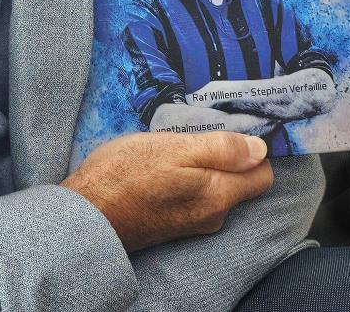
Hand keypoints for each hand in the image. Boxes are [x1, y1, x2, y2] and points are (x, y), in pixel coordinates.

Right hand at [61, 130, 272, 251]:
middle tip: (199, 128)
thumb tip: (261, 150)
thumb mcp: (174, 149)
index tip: (236, 125)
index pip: (262, 175)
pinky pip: (196, 196)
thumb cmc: (126, 173)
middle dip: (228, 155)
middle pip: (240, 182)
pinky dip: (189, 178)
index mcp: (218, 196)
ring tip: (178, 143)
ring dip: (205, 166)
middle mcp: (212, 217)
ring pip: (216, 187)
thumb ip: (220, 150)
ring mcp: (192, 224)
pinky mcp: (173, 224)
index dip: (255, 148)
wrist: (86, 212)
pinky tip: (166, 164)